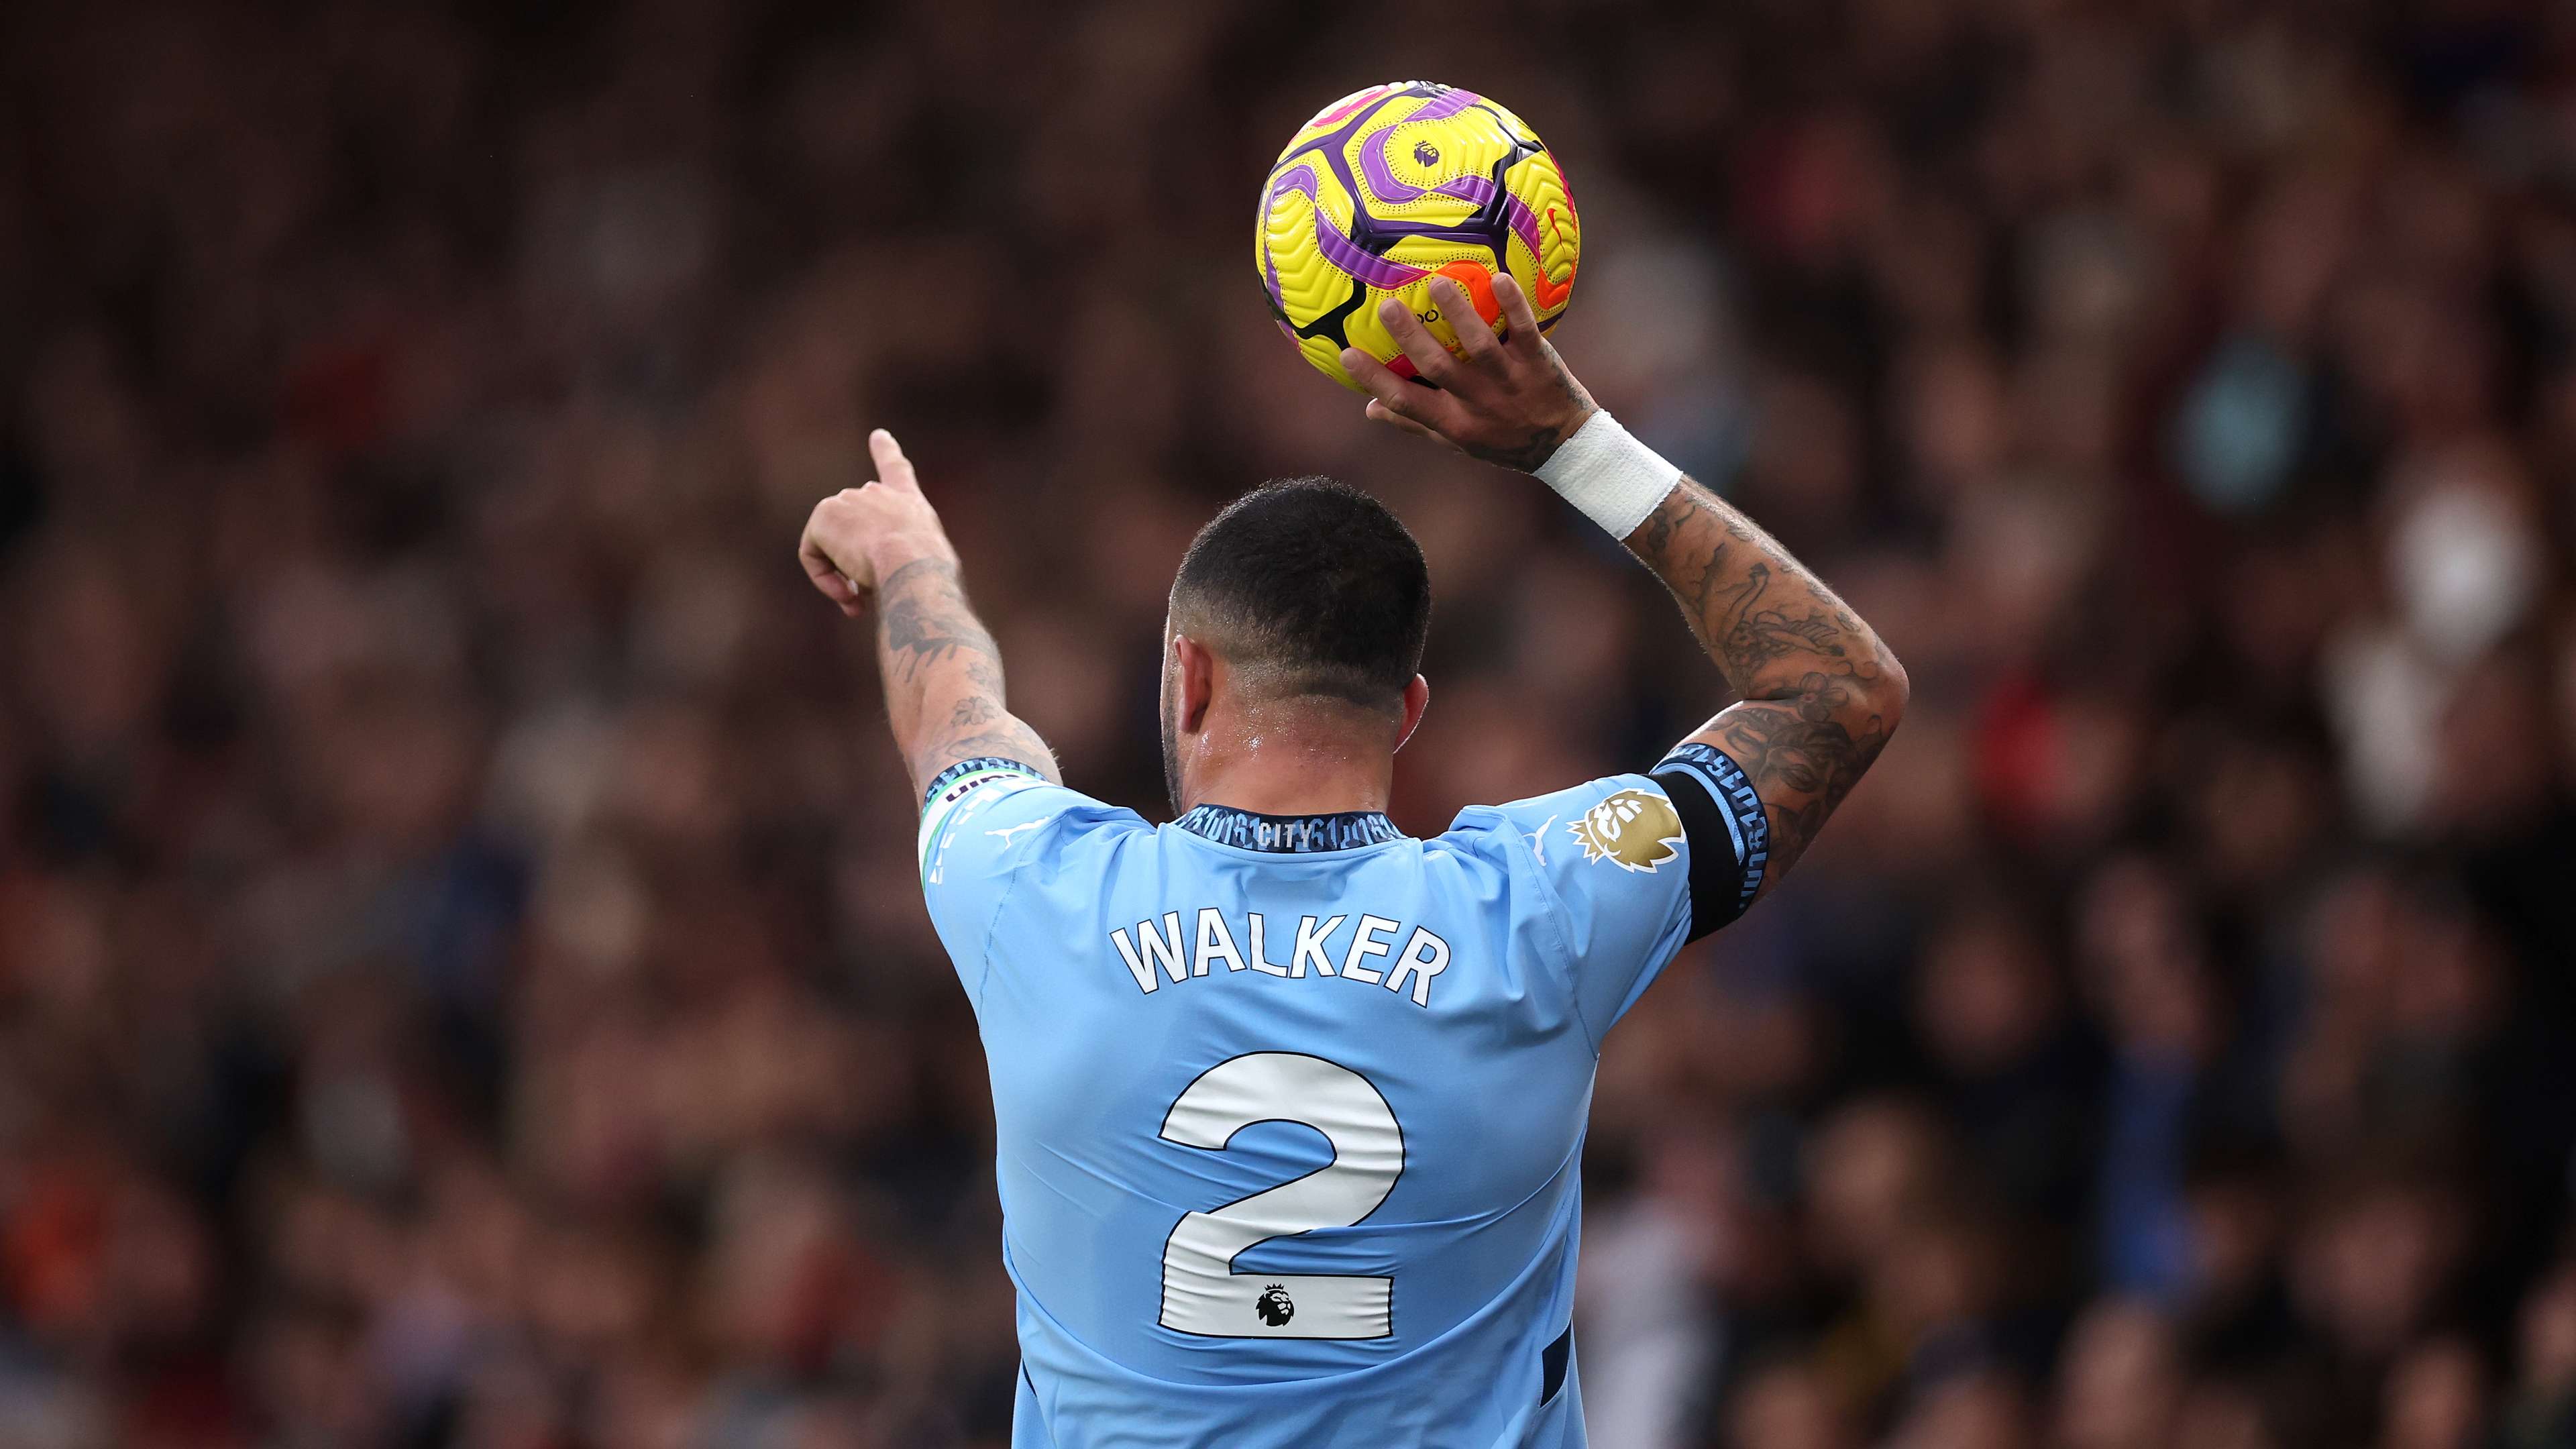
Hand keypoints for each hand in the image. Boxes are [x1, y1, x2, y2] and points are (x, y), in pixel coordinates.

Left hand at [798, 429, 958, 616]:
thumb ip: (902, 559)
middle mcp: (876, 493)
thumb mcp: (927, 563)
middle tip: (865, 597)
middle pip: (853, 530)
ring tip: (859, 599)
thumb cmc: (928, 574)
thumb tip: (874, 573)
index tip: (879, 436)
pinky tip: (845, 593)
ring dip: (843, 576)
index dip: (886, 452)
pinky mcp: (822, 516)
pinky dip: (824, 579)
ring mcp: (847, 500)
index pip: (895, 470)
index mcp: (907, 501)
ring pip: (833, 547)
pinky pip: (813, 556)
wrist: (912, 565)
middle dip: (856, 563)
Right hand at [1341, 273, 1598, 472]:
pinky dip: (1512, 306)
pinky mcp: (1538, 363)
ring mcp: (1509, 382)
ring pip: (1480, 347)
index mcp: (1453, 422)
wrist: (1564, 446)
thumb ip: (1415, 423)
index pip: (1405, 402)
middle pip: (1439, 369)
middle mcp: (1478, 403)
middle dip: (1411, 338)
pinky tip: (1499, 278)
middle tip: (1387, 306)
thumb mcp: (1458, 442)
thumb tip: (1370, 409)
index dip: (1374, 379)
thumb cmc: (1503, 441)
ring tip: (1438, 283)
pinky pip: (1524, 331)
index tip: (1344, 353)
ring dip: (1459, 315)